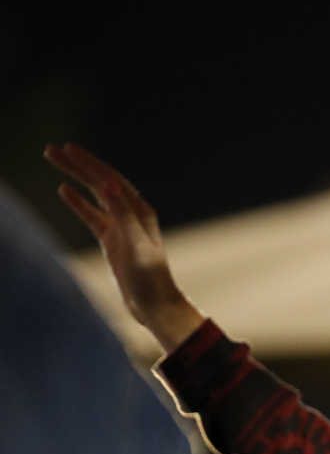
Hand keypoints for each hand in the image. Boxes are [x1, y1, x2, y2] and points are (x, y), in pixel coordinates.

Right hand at [44, 143, 204, 352]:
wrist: (154, 305)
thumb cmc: (149, 279)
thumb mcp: (135, 245)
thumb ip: (122, 214)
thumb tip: (109, 184)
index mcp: (140, 211)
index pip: (110, 179)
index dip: (89, 163)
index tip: (67, 148)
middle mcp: (132, 214)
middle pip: (101, 182)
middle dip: (78, 165)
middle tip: (51, 149)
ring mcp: (121, 227)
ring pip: (95, 195)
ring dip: (76, 177)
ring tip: (54, 160)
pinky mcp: (113, 240)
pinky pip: (93, 215)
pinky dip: (78, 201)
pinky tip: (64, 190)